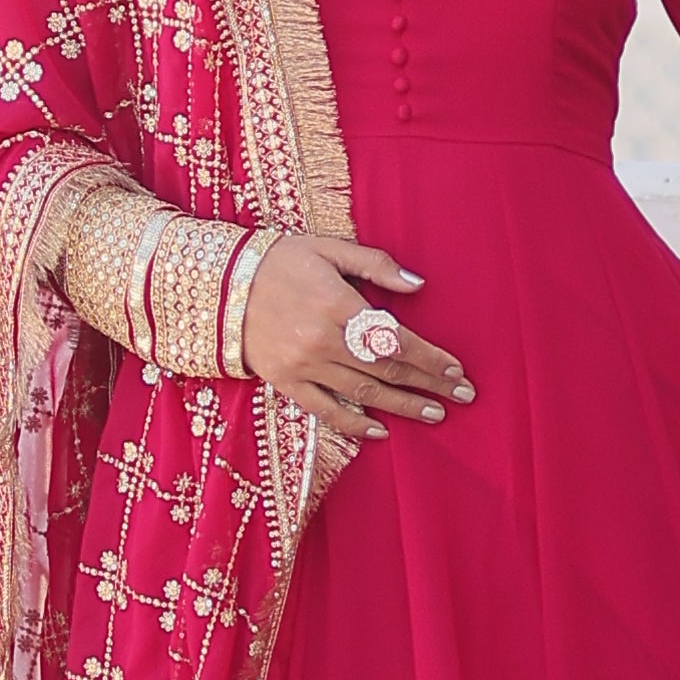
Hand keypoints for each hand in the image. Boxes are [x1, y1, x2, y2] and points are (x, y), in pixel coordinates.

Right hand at [240, 233, 473, 446]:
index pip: (397, 340)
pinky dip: (354, 424)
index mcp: (338, 305)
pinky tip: (380, 431)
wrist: (218, 284)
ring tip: (433, 414)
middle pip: (387, 370)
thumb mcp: (328, 248)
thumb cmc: (279, 260)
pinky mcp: (286, 382)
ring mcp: (304, 366)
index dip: (430, 358)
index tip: (455, 369)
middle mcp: (324, 341)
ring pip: (364, 393)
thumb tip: (418, 285)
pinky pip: (325, 410)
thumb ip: (375, 265)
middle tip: (461, 396)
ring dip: (402, 406)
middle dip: (428, 385)